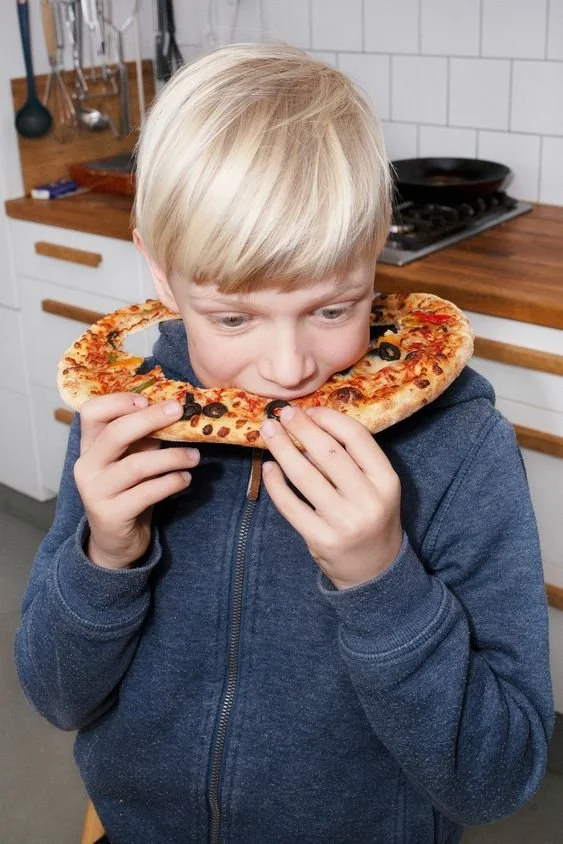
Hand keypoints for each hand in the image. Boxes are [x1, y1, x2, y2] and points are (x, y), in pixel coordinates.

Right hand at [74, 393, 198, 569]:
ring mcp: (95, 491)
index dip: (117, 401)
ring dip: (171, 457)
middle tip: (179, 411)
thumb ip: (146, 437)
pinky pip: (146, 493)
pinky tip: (185, 479)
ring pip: (136, 465)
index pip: (91, 412)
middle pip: (115, 433)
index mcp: (89, 445)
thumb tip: (175, 409)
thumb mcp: (133, 458)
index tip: (146, 399)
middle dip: (150, 418)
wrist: (116, 539)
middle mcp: (86, 465)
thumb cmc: (128, 490)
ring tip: (195, 457)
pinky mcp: (111, 514)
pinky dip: (171, 483)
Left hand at [260, 406, 402, 589]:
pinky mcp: (321, 539)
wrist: (374, 570)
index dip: (330, 418)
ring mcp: (344, 522)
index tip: (310, 410)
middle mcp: (369, 500)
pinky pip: (291, 505)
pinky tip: (269, 468)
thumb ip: (351, 461)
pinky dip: (276, 483)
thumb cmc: (371, 517)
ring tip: (269, 431)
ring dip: (283, 449)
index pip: (357, 437)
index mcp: (387, 480)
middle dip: (302, 428)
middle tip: (283, 414)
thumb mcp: (376, 488)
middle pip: (329, 453)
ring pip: (306, 476)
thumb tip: (308, 426)